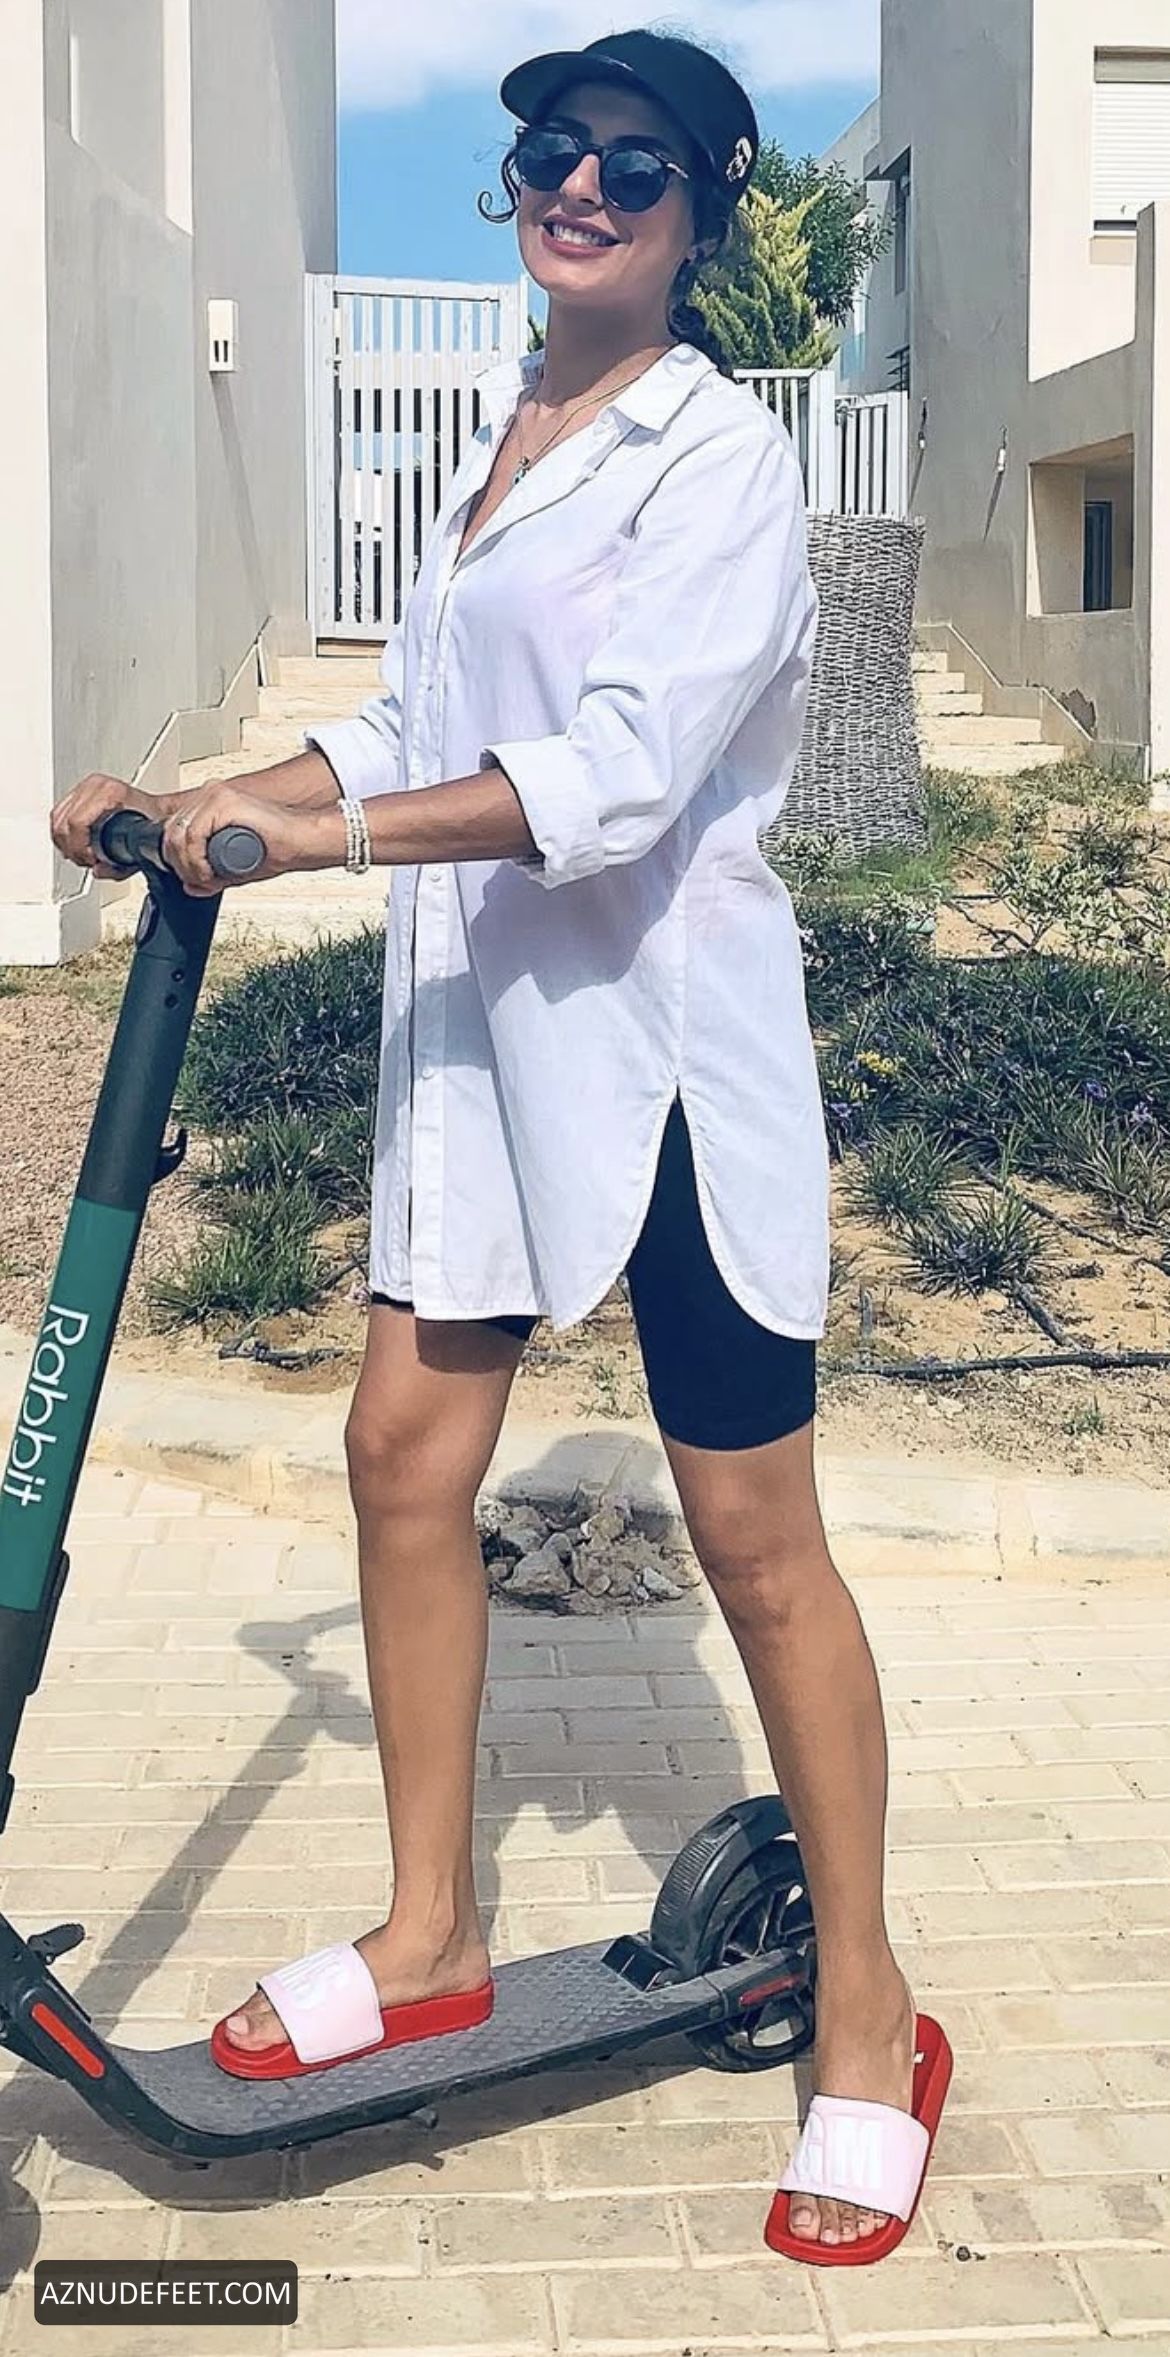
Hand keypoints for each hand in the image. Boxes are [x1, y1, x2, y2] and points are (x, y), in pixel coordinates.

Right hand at [50, 775, 166, 879]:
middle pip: (63, 823)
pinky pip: (57, 814)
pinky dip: (62, 833)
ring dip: (65, 843)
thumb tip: (96, 870)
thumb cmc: (152, 825)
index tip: (90, 861)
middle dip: (72, 849)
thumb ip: (117, 866)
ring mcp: (85, 786)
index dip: (79, 849)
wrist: (158, 812)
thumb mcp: (139, 848)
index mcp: (109, 793)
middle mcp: (95, 786)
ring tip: (81, 854)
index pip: (76, 823)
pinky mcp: (78, 791)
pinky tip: (74, 843)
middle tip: (86, 861)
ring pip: (57, 819)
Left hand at [159, 779, 346, 896]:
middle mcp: (209, 794)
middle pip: (170, 832)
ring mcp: (215, 795)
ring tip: (208, 879)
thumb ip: (210, 873)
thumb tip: (189, 885)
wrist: (301, 842)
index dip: (177, 859)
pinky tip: (210, 872)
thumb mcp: (232, 866)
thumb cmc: (276, 848)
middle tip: (199, 882)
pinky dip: (196, 860)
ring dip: (188, 866)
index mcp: (209, 803)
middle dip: (180, 865)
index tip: (194, 879)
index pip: (173, 829)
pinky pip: (194, 835)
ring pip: (179, 835)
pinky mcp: (224, 801)